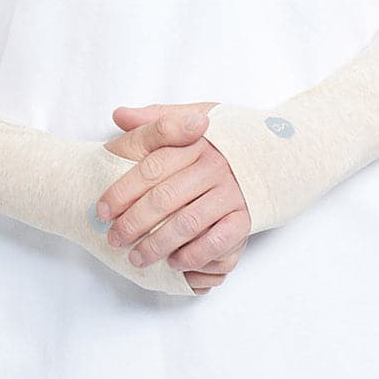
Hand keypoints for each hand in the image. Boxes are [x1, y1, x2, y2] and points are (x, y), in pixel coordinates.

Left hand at [101, 102, 250, 293]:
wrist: (276, 150)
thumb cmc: (223, 139)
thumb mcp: (192, 116)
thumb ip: (156, 120)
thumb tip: (118, 116)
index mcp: (195, 141)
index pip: (151, 168)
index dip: (122, 191)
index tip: (102, 210)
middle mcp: (214, 165)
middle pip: (165, 198)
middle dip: (133, 223)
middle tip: (114, 239)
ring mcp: (232, 192)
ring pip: (187, 223)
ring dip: (158, 245)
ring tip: (137, 257)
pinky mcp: (246, 216)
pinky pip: (218, 241)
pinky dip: (194, 255)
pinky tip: (175, 262)